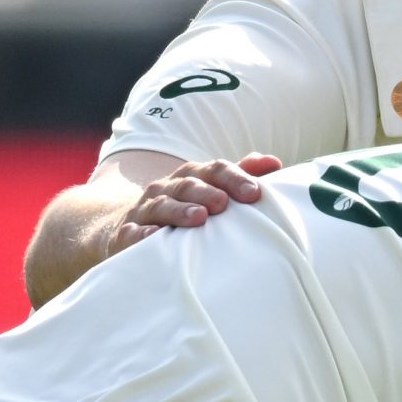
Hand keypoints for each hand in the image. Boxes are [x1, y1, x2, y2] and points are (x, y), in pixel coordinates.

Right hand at [101, 154, 282, 256]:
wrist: (130, 227)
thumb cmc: (183, 210)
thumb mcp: (210, 190)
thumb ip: (240, 176)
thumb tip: (275, 164)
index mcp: (192, 176)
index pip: (215, 170)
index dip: (234, 178)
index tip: (255, 193)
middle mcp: (168, 188)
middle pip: (188, 185)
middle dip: (207, 192)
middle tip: (224, 203)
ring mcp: (145, 210)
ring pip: (162, 205)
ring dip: (180, 211)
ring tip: (199, 218)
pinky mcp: (127, 234)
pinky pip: (133, 233)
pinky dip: (143, 235)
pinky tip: (155, 238)